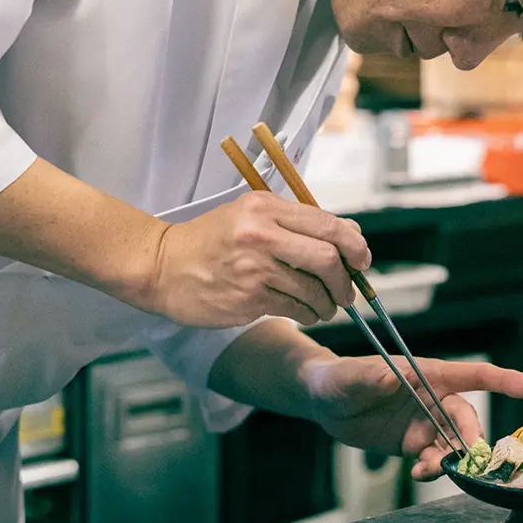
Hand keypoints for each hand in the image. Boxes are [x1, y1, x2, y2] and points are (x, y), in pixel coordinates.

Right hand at [146, 191, 370, 327]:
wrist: (161, 266)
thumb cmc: (210, 240)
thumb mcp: (251, 214)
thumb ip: (299, 222)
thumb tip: (351, 234)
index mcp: (265, 208)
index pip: (327, 224)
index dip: (355, 245)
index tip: (362, 260)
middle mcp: (260, 235)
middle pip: (327, 258)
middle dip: (346, 280)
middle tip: (347, 292)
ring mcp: (253, 270)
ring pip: (313, 290)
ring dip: (328, 303)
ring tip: (326, 307)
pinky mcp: (247, 299)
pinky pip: (294, 309)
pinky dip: (308, 314)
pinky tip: (306, 313)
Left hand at [301, 354, 522, 480]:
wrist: (322, 400)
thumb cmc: (338, 377)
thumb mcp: (350, 377)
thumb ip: (370, 378)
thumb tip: (392, 378)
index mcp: (426, 373)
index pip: (471, 375)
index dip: (502, 380)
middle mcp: (432, 397)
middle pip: (466, 419)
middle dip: (473, 438)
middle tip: (467, 457)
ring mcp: (425, 422)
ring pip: (454, 444)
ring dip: (451, 460)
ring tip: (428, 470)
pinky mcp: (413, 443)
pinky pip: (434, 459)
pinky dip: (433, 469)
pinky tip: (420, 474)